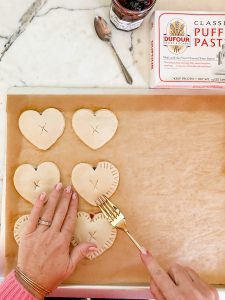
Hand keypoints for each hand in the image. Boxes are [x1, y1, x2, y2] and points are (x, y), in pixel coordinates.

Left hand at [17, 183, 96, 298]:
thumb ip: (80, 253)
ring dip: (54, 198)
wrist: (30, 282)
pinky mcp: (28, 234)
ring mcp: (39, 234)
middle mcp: (52, 235)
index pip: (70, 220)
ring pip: (49, 212)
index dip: (73, 207)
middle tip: (69, 187)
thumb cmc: (50, 276)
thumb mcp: (69, 267)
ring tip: (58, 186)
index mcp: (63, 242)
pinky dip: (38, 206)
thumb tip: (94, 245)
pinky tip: (42, 196)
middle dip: (66, 199)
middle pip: (61, 213)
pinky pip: (33, 217)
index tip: (75, 196)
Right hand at [140, 250, 218, 299]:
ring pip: (185, 269)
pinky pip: (196, 275)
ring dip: (180, 277)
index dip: (150, 262)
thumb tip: (153, 279)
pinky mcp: (211, 290)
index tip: (143, 252)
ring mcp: (203, 290)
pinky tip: (191, 293)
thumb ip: (158, 294)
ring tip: (182, 291)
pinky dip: (191, 282)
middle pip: (173, 268)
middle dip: (169, 275)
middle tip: (170, 288)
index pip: (159, 276)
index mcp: (178, 299)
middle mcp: (192, 293)